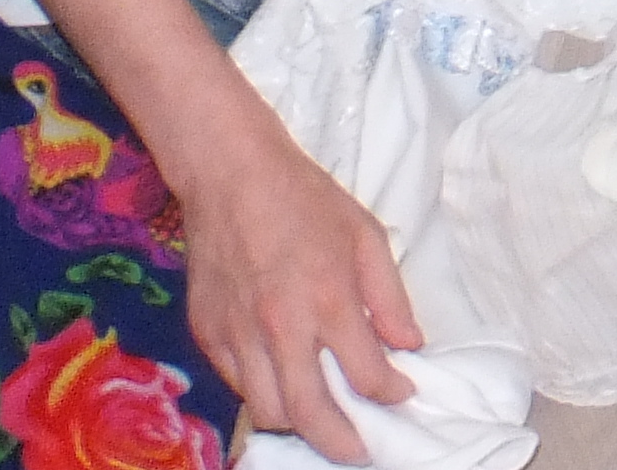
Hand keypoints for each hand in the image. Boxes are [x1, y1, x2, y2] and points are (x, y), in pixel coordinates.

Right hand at [180, 125, 420, 463]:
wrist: (231, 175)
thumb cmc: (305, 199)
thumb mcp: (366, 236)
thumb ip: (390, 297)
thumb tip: (410, 344)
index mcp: (329, 300)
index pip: (366, 374)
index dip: (390, 393)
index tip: (402, 394)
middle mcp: (281, 327)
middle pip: (309, 414)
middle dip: (339, 443)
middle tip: (358, 451)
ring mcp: (238, 334)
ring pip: (266, 410)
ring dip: (297, 424)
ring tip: (320, 421)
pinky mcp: (207, 333)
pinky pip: (237, 384)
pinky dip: (261, 393)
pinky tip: (283, 382)